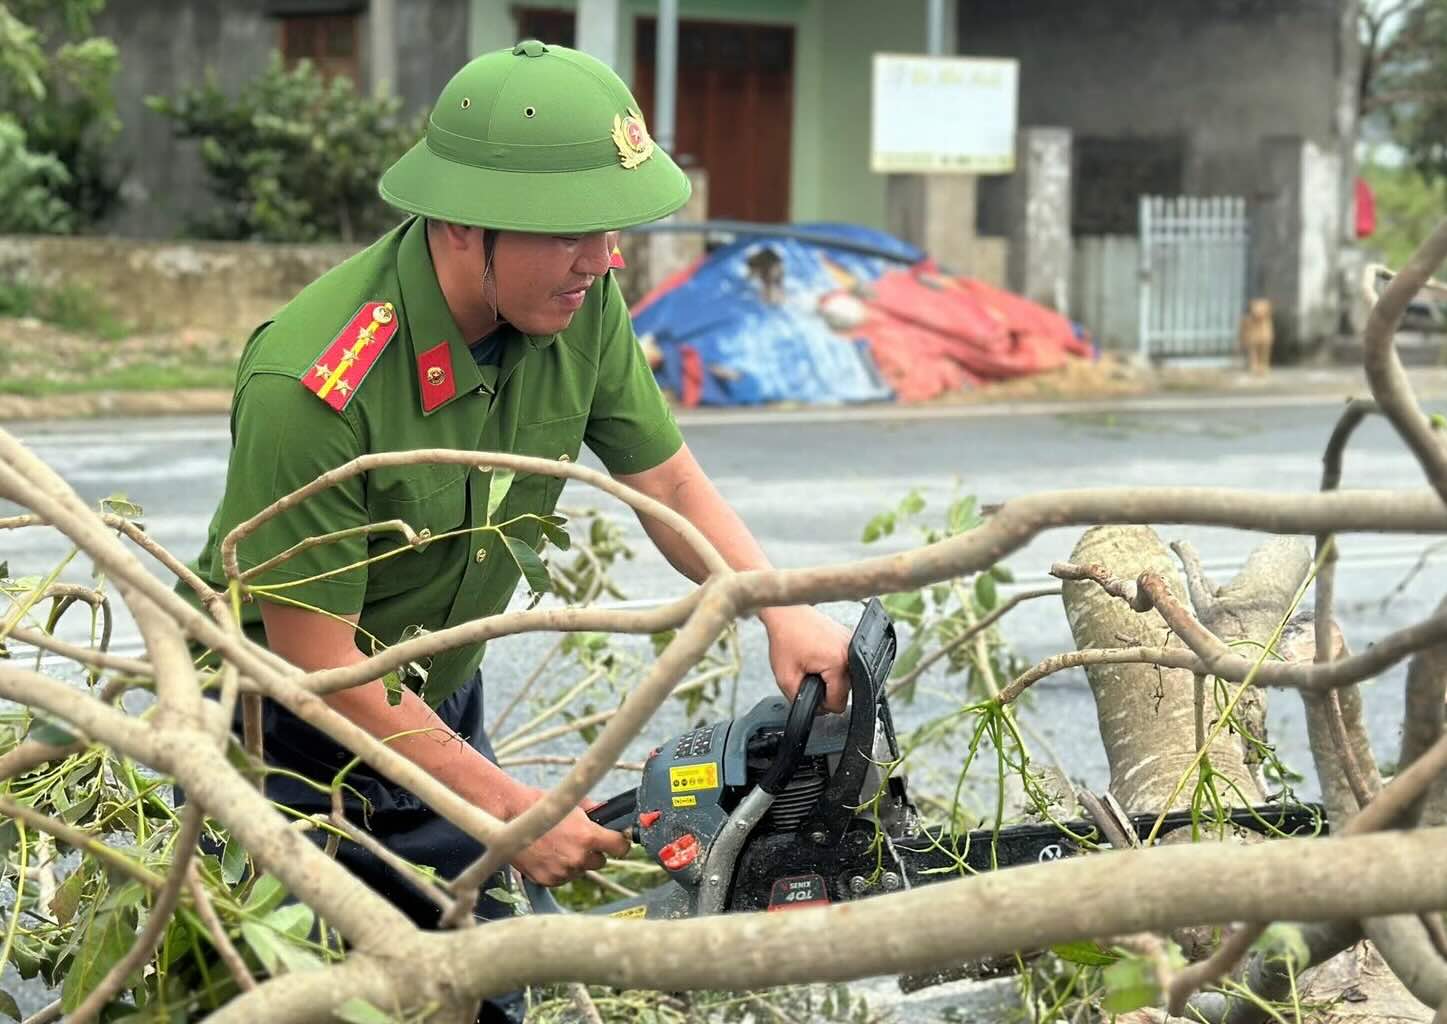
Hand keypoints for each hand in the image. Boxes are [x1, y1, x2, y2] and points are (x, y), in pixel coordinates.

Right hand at [505, 786, 632, 886]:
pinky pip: (562, 878)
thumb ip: (595, 813)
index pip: (620, 848)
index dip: (620, 843)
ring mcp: (562, 871)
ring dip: (574, 861)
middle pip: (600, 862)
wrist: (508, 816)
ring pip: (580, 870)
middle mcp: (578, 857)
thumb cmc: (540, 805)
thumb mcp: (573, 803)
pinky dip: (559, 869)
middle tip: (579, 840)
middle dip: (593, 852)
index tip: (618, 842)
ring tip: (558, 845)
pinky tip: (548, 854)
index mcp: (588, 836)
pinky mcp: (547, 880)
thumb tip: (610, 815)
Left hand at [760, 605, 851, 712]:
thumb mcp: (785, 677)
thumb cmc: (786, 637)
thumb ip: (799, 700)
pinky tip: (819, 656)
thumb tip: (813, 711)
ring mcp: (852, 645)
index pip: (838, 704)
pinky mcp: (850, 640)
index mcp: (838, 663)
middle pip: (845, 692)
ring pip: (846, 679)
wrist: (788, 612)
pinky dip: (832, 666)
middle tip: (808, 673)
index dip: (821, 704)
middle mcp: (851, 653)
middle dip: (825, 689)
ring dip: (829, 677)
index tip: (809, 691)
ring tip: (813, 663)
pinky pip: (846, 665)